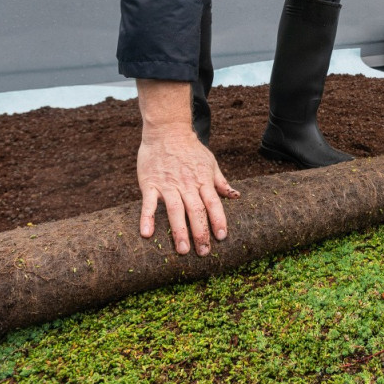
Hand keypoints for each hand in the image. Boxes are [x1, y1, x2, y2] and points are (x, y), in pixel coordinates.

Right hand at [137, 127, 239, 254]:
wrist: (167, 130)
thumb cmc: (191, 149)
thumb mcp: (210, 163)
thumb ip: (221, 182)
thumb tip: (236, 196)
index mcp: (203, 180)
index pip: (213, 203)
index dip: (218, 220)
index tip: (222, 237)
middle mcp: (187, 184)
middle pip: (196, 211)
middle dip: (201, 233)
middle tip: (203, 252)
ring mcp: (168, 184)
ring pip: (175, 210)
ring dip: (179, 231)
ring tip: (183, 251)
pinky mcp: (150, 183)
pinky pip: (148, 203)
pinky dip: (147, 218)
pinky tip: (147, 233)